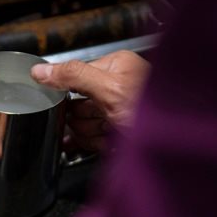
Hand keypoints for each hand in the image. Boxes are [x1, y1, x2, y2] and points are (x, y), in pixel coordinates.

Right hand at [31, 50, 150, 150]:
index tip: (67, 104)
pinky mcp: (119, 134)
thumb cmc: (155, 114)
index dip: (69, 94)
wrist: (175, 150)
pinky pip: (93, 139)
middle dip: (81, 119)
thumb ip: (74, 76)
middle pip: (78, 103)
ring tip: (107, 134)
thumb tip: (41, 71)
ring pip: (84, 123)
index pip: (76, 76)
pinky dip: (93, 145)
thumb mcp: (109, 89)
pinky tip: (99, 146)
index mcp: (118, 66)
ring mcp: (118, 112)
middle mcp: (118, 87)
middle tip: (95, 122)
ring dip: (88, 134)